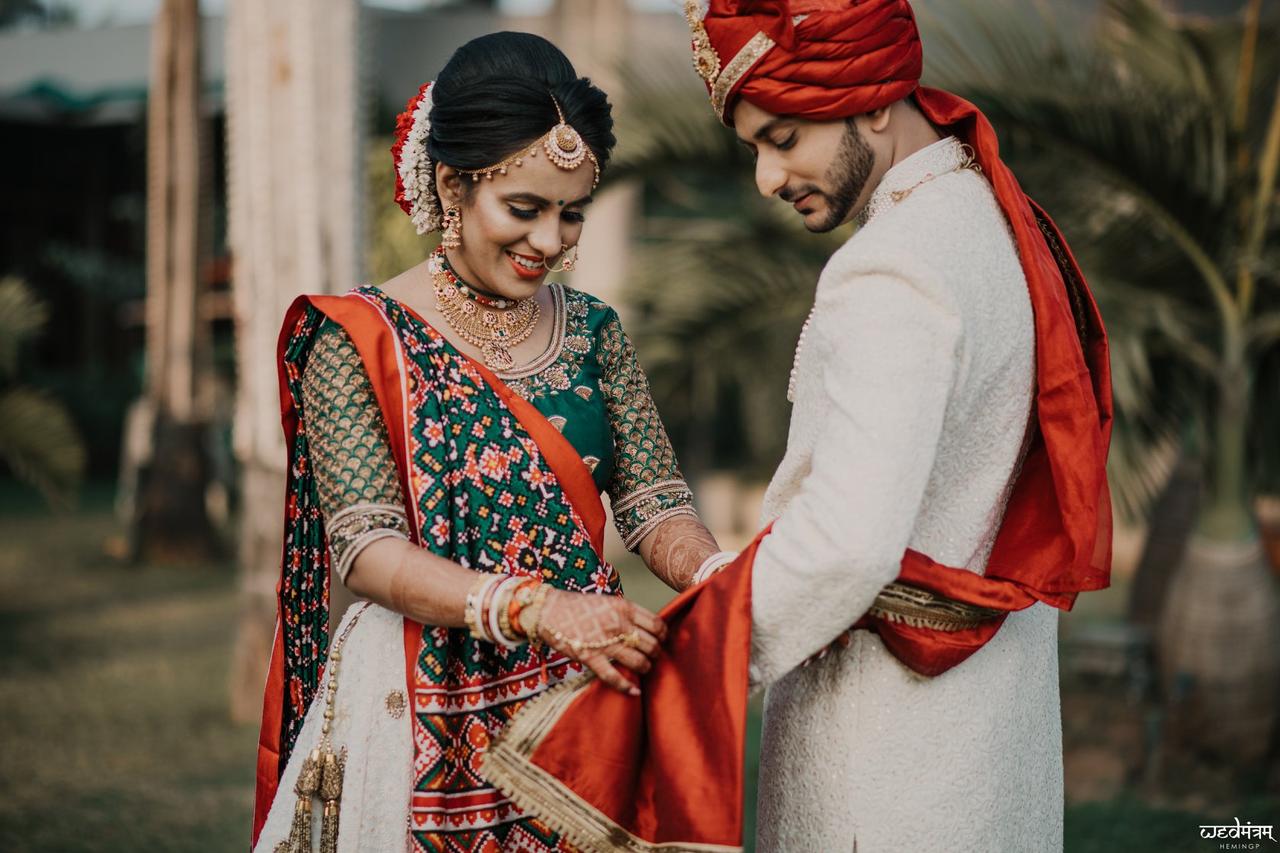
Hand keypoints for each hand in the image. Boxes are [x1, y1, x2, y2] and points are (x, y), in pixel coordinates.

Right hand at [536, 589, 666, 695]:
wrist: (549, 610)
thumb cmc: (578, 606)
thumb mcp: (608, 602)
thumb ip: (627, 614)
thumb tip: (645, 629)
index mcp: (623, 608)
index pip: (656, 624)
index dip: (663, 635)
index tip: (661, 640)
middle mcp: (617, 624)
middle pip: (651, 644)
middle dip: (655, 654)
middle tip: (652, 657)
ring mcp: (604, 642)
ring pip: (638, 661)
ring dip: (645, 668)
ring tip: (643, 668)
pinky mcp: (590, 657)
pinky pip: (614, 677)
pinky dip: (626, 687)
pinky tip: (634, 691)